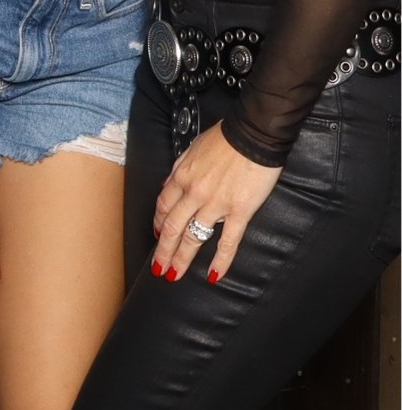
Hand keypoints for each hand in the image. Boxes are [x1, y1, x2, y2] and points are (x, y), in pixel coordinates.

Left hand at [151, 120, 281, 282]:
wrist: (252, 134)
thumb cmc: (225, 138)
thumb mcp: (193, 148)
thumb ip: (180, 168)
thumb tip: (169, 184)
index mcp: (182, 176)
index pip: (163, 206)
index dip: (158, 224)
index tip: (157, 236)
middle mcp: (194, 193)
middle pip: (172, 227)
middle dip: (163, 250)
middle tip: (159, 268)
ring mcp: (215, 204)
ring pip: (193, 237)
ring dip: (181, 258)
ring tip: (174, 274)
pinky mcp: (239, 211)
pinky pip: (228, 241)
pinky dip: (220, 260)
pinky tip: (214, 275)